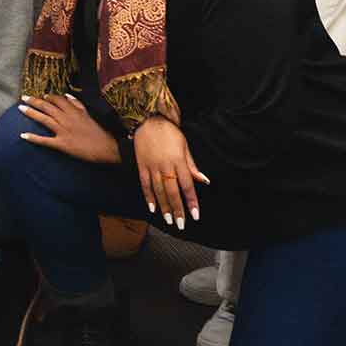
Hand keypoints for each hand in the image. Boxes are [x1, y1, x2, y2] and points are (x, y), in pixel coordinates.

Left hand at [17, 93, 122, 164]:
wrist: (108, 148)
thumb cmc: (100, 132)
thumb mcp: (89, 114)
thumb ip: (77, 104)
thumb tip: (67, 95)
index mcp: (74, 111)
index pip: (58, 100)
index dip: (48, 97)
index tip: (41, 96)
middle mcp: (67, 119)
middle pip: (47, 107)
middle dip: (34, 101)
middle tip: (24, 97)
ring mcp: (63, 131)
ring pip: (44, 119)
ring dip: (31, 113)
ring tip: (20, 108)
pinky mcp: (62, 144)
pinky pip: (45, 140)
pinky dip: (33, 138)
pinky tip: (23, 135)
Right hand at [131, 115, 207, 230]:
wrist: (148, 120)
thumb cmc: (169, 133)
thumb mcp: (185, 146)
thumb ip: (192, 165)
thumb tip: (204, 180)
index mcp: (178, 161)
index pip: (187, 186)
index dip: (191, 202)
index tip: (195, 215)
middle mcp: (165, 166)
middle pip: (172, 192)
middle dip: (177, 209)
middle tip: (181, 224)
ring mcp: (152, 167)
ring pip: (158, 191)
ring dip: (164, 207)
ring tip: (168, 219)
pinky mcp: (141, 166)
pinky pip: (145, 184)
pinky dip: (148, 197)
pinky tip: (152, 208)